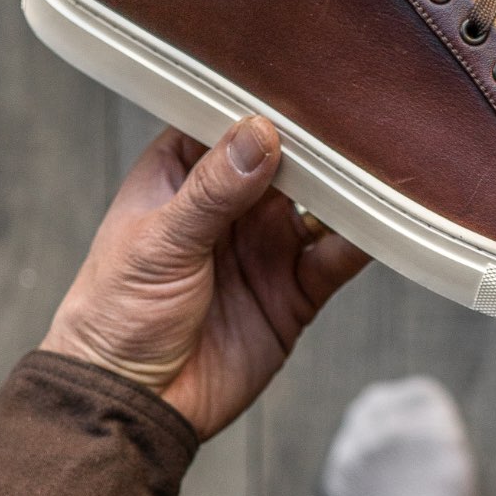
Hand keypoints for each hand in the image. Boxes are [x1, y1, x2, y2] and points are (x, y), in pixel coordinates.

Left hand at [40, 117, 368, 439]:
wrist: (129, 409)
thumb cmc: (115, 314)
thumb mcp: (158, 242)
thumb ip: (213, 190)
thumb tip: (260, 133)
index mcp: (186, 174)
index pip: (232, 123)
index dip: (267, 104)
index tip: (306, 86)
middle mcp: (232, 203)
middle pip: (289, 158)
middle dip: (321, 143)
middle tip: (357, 123)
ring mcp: (266, 244)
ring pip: (321, 203)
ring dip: (348, 190)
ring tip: (376, 171)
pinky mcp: (293, 290)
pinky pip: (335, 257)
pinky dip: (362, 241)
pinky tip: (380, 226)